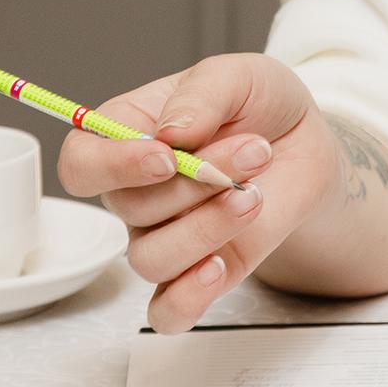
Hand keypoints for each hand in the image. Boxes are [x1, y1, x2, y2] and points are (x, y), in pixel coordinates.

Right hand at [56, 53, 338, 331]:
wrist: (305, 146)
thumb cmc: (260, 107)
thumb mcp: (239, 75)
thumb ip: (202, 93)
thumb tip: (171, 133)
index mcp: (126, 135)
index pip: (82, 164)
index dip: (113, 165)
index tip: (167, 155)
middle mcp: (135, 193)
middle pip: (130, 209)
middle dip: (197, 180)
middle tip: (255, 149)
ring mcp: (163, 237)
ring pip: (151, 259)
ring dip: (208, 227)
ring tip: (254, 194)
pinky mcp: (196, 275)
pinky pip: (167, 311)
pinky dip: (188, 297)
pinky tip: (221, 266)